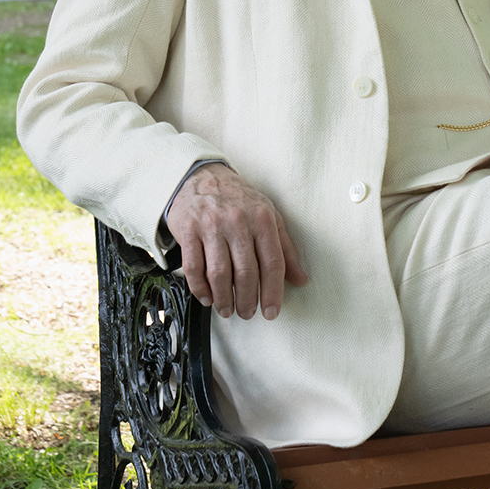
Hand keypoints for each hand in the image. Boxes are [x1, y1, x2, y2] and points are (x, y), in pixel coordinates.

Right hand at [168, 164, 307, 320]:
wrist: (202, 176)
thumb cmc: (239, 200)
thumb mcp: (269, 216)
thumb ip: (286, 248)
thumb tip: (300, 279)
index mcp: (262, 218)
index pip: (273, 263)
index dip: (273, 292)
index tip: (271, 312)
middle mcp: (238, 221)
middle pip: (246, 273)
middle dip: (248, 300)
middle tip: (248, 312)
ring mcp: (211, 226)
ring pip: (219, 274)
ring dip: (224, 299)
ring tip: (228, 309)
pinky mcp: (189, 231)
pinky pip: (194, 268)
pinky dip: (200, 289)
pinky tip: (208, 297)